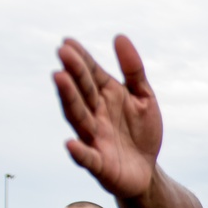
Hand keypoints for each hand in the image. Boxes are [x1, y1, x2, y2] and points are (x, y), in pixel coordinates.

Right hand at [54, 34, 162, 198]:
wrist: (147, 171)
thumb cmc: (141, 132)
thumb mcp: (143, 97)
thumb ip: (133, 69)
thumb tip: (119, 36)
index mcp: (106, 97)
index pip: (91, 75)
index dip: (81, 59)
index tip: (67, 42)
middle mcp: (95, 116)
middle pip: (82, 92)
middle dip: (73, 73)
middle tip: (63, 52)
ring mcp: (95, 139)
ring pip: (79, 118)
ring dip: (69, 99)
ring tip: (59, 77)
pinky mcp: (100, 165)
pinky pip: (87, 158)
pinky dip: (78, 152)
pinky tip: (69, 143)